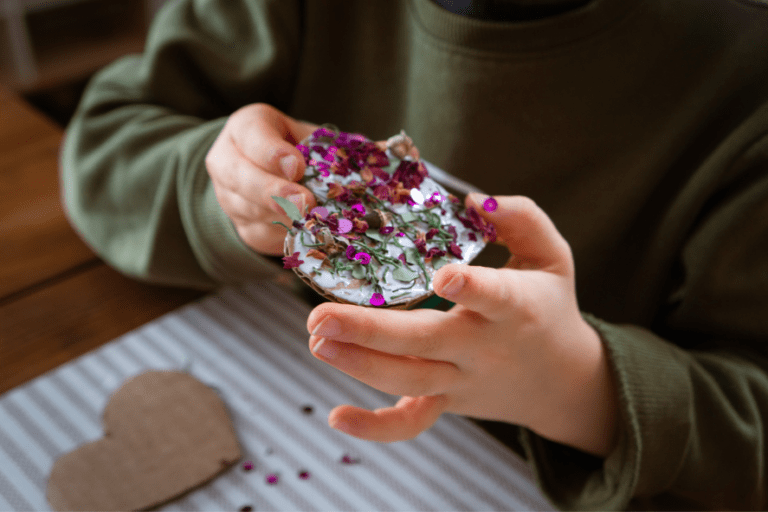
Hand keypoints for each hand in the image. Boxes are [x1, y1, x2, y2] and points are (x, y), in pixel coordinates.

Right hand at [206, 103, 317, 254]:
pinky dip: (283, 234)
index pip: (252, 137)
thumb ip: (326, 146)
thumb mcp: (309, 137)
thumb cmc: (298, 149)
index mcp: (246, 127)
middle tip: (304, 202)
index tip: (297, 166)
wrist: (273, 174)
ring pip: (250, 210)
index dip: (273, 153)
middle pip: (242, 178)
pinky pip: (260, 232)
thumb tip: (370, 156)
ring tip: (312, 219)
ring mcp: (228, 196)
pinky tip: (305, 231)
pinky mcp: (241, 226)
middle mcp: (227, 160)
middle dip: (274, 192)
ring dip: (283, 217)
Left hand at [306, 195, 618, 455]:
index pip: (496, 297)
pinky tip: (336, 417)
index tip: (443, 276)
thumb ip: (523, 220)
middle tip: (319, 316)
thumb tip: (474, 200)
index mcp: (516, 307)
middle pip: (426, 343)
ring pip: (409, 380)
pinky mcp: (448, 402)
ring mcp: (462, 380)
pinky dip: (375, 428)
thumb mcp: (553, 256)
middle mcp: (484, 348)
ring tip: (316, 340)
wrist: (562, 381)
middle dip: (371, 332)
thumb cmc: (550, 305)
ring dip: (359, 364)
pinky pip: (412, 423)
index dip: (471, 289)